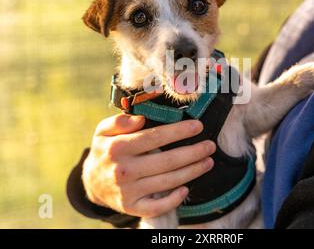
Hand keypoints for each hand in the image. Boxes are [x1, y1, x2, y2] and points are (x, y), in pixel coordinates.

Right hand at [82, 114, 215, 217]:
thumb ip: (119, 121)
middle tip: (210, 146)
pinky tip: (186, 189)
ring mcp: (128, 191)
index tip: (197, 126)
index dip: (179, 131)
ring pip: (167, 181)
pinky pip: (156, 206)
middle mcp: (124, 170)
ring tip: (208, 162)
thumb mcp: (103, 131)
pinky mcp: (132, 207)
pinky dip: (173, 199)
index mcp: (118, 148)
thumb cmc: (105, 151)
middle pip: (167, 161)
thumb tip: (140, 119)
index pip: (156, 137)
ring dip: (192, 172)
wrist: (91, 182)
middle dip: (193, 152)